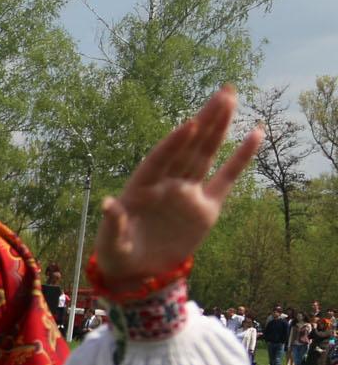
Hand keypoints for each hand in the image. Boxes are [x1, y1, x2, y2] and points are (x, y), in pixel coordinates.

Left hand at [95, 84, 262, 285]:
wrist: (137, 273)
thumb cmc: (117, 255)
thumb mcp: (110, 244)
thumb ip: (112, 224)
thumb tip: (108, 204)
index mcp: (141, 188)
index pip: (159, 159)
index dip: (173, 143)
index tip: (188, 123)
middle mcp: (166, 184)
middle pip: (187, 147)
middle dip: (203, 119)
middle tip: (222, 91)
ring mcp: (187, 192)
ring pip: (205, 153)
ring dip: (218, 127)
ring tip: (231, 98)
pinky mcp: (206, 207)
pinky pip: (226, 178)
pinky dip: (240, 158)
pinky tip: (255, 133)